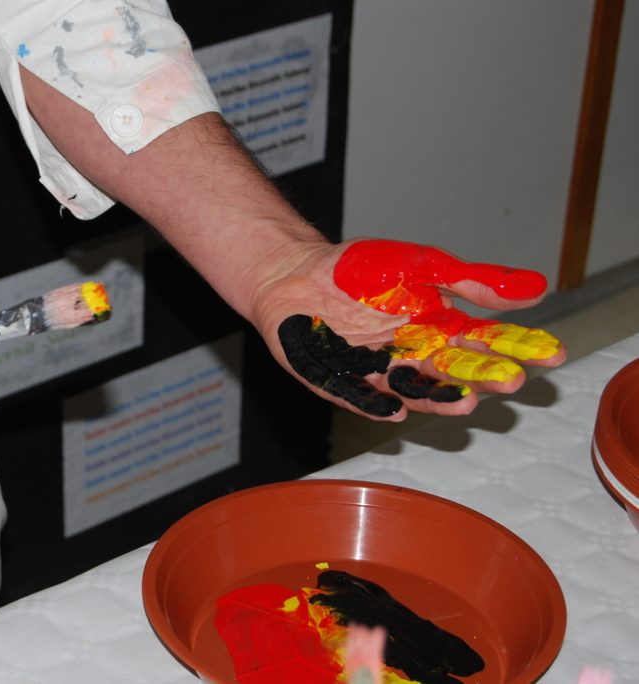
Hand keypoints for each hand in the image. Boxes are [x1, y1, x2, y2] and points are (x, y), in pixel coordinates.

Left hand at [250, 238, 566, 420]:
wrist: (298, 274)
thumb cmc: (361, 270)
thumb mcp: (424, 267)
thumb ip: (473, 280)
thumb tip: (537, 288)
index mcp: (439, 327)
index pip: (487, 340)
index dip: (518, 347)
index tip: (552, 353)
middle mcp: (414, 355)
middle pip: (455, 370)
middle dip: (483, 376)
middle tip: (512, 381)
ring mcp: (379, 373)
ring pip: (416, 391)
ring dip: (439, 400)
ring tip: (466, 403)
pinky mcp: (342, 384)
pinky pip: (363, 399)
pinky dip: (379, 405)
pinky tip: (397, 411)